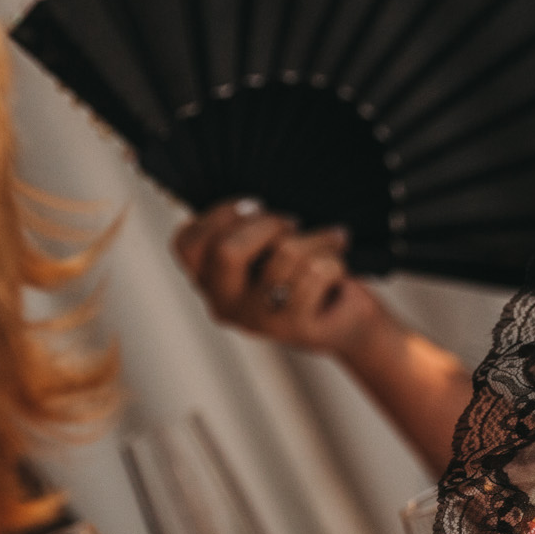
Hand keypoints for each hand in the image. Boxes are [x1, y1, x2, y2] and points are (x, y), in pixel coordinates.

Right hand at [170, 199, 385, 354]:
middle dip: (268, 224)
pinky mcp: (292, 327)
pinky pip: (316, 272)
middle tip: (293, 225)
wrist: (346, 320)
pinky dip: (334, 260)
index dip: (221, 214)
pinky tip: (337, 269)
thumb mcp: (268, 246)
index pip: (188, 245)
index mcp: (209, 282)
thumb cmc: (303, 273)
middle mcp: (224, 305)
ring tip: (330, 242)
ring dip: (317, 238)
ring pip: (285, 254)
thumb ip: (247, 229)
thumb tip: (252, 206)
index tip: (255, 206)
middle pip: (227, 250)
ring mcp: (256, 320)